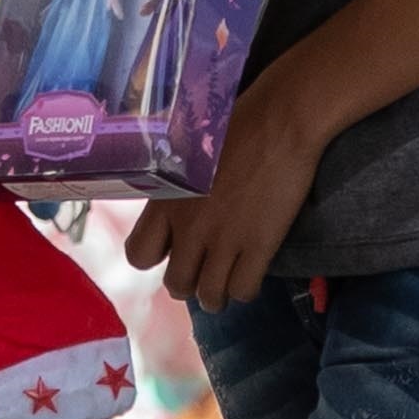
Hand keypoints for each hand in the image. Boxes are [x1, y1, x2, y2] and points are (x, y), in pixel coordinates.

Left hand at [123, 71, 325, 310]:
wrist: (279, 122)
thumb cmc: (237, 125)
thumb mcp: (188, 152)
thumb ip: (176, 183)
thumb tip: (177, 200)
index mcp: (166, 202)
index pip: (139, 254)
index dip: (156, 260)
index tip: (173, 251)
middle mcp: (188, 228)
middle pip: (176, 285)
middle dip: (190, 285)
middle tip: (206, 273)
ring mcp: (223, 240)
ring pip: (210, 297)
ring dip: (218, 296)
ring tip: (228, 284)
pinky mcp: (257, 246)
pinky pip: (243, 290)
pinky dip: (246, 289)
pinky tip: (252, 275)